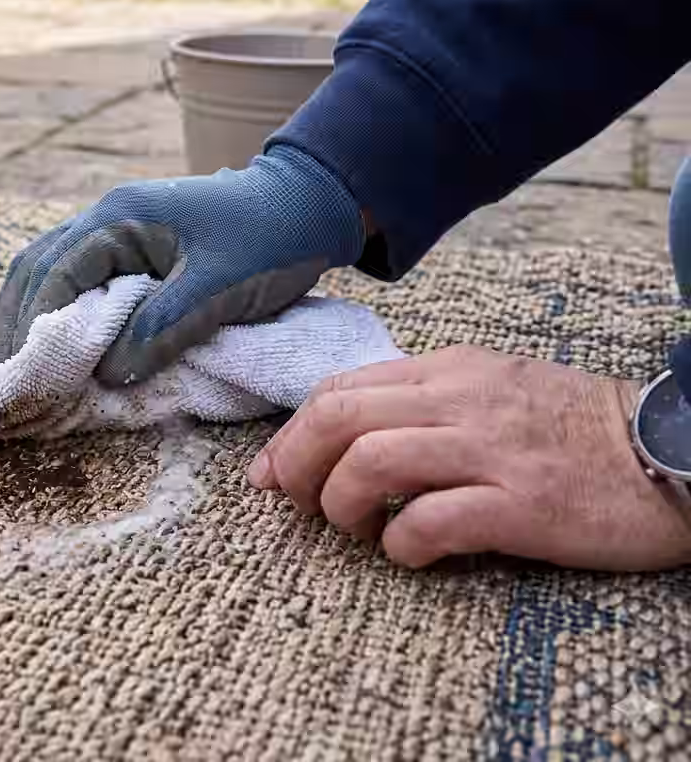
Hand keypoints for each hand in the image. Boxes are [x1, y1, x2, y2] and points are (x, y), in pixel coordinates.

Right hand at [0, 145, 366, 386]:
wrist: (309, 204)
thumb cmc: (269, 240)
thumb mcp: (219, 289)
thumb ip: (160, 329)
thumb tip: (103, 374)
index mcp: (119, 217)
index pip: (52, 276)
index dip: (31, 329)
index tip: (20, 376)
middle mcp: (105, 216)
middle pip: (34, 269)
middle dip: (14, 324)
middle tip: (4, 379)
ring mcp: (115, 228)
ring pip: (48, 270)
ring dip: (29, 317)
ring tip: (18, 367)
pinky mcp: (130, 246)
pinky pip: (75, 276)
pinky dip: (56, 310)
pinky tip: (54, 344)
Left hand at [247, 345, 690, 570]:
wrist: (670, 450)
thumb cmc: (570, 429)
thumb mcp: (490, 390)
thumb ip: (418, 405)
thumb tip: (335, 439)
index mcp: (448, 370)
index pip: (339, 388)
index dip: (290, 435)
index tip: (272, 475)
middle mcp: (462, 399)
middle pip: (338, 417)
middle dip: (295, 464)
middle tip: (296, 505)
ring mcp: (492, 450)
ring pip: (370, 461)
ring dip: (340, 503)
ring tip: (354, 530)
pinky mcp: (523, 503)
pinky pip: (430, 521)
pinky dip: (400, 544)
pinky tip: (408, 554)